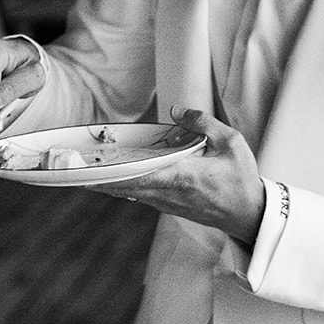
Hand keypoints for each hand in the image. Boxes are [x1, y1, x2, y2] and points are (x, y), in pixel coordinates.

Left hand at [88, 107, 266, 244]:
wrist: (249, 213)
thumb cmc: (242, 179)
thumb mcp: (231, 142)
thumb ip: (203, 123)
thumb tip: (177, 111)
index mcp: (184, 177)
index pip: (141, 176)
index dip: (114, 175)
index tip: (91, 173)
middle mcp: (171, 194)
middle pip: (127, 187)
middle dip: (100, 180)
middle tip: (75, 171)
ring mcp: (168, 203)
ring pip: (131, 193)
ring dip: (109, 184)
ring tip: (85, 173)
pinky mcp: (169, 207)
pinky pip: (140, 195)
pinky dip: (123, 187)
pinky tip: (110, 179)